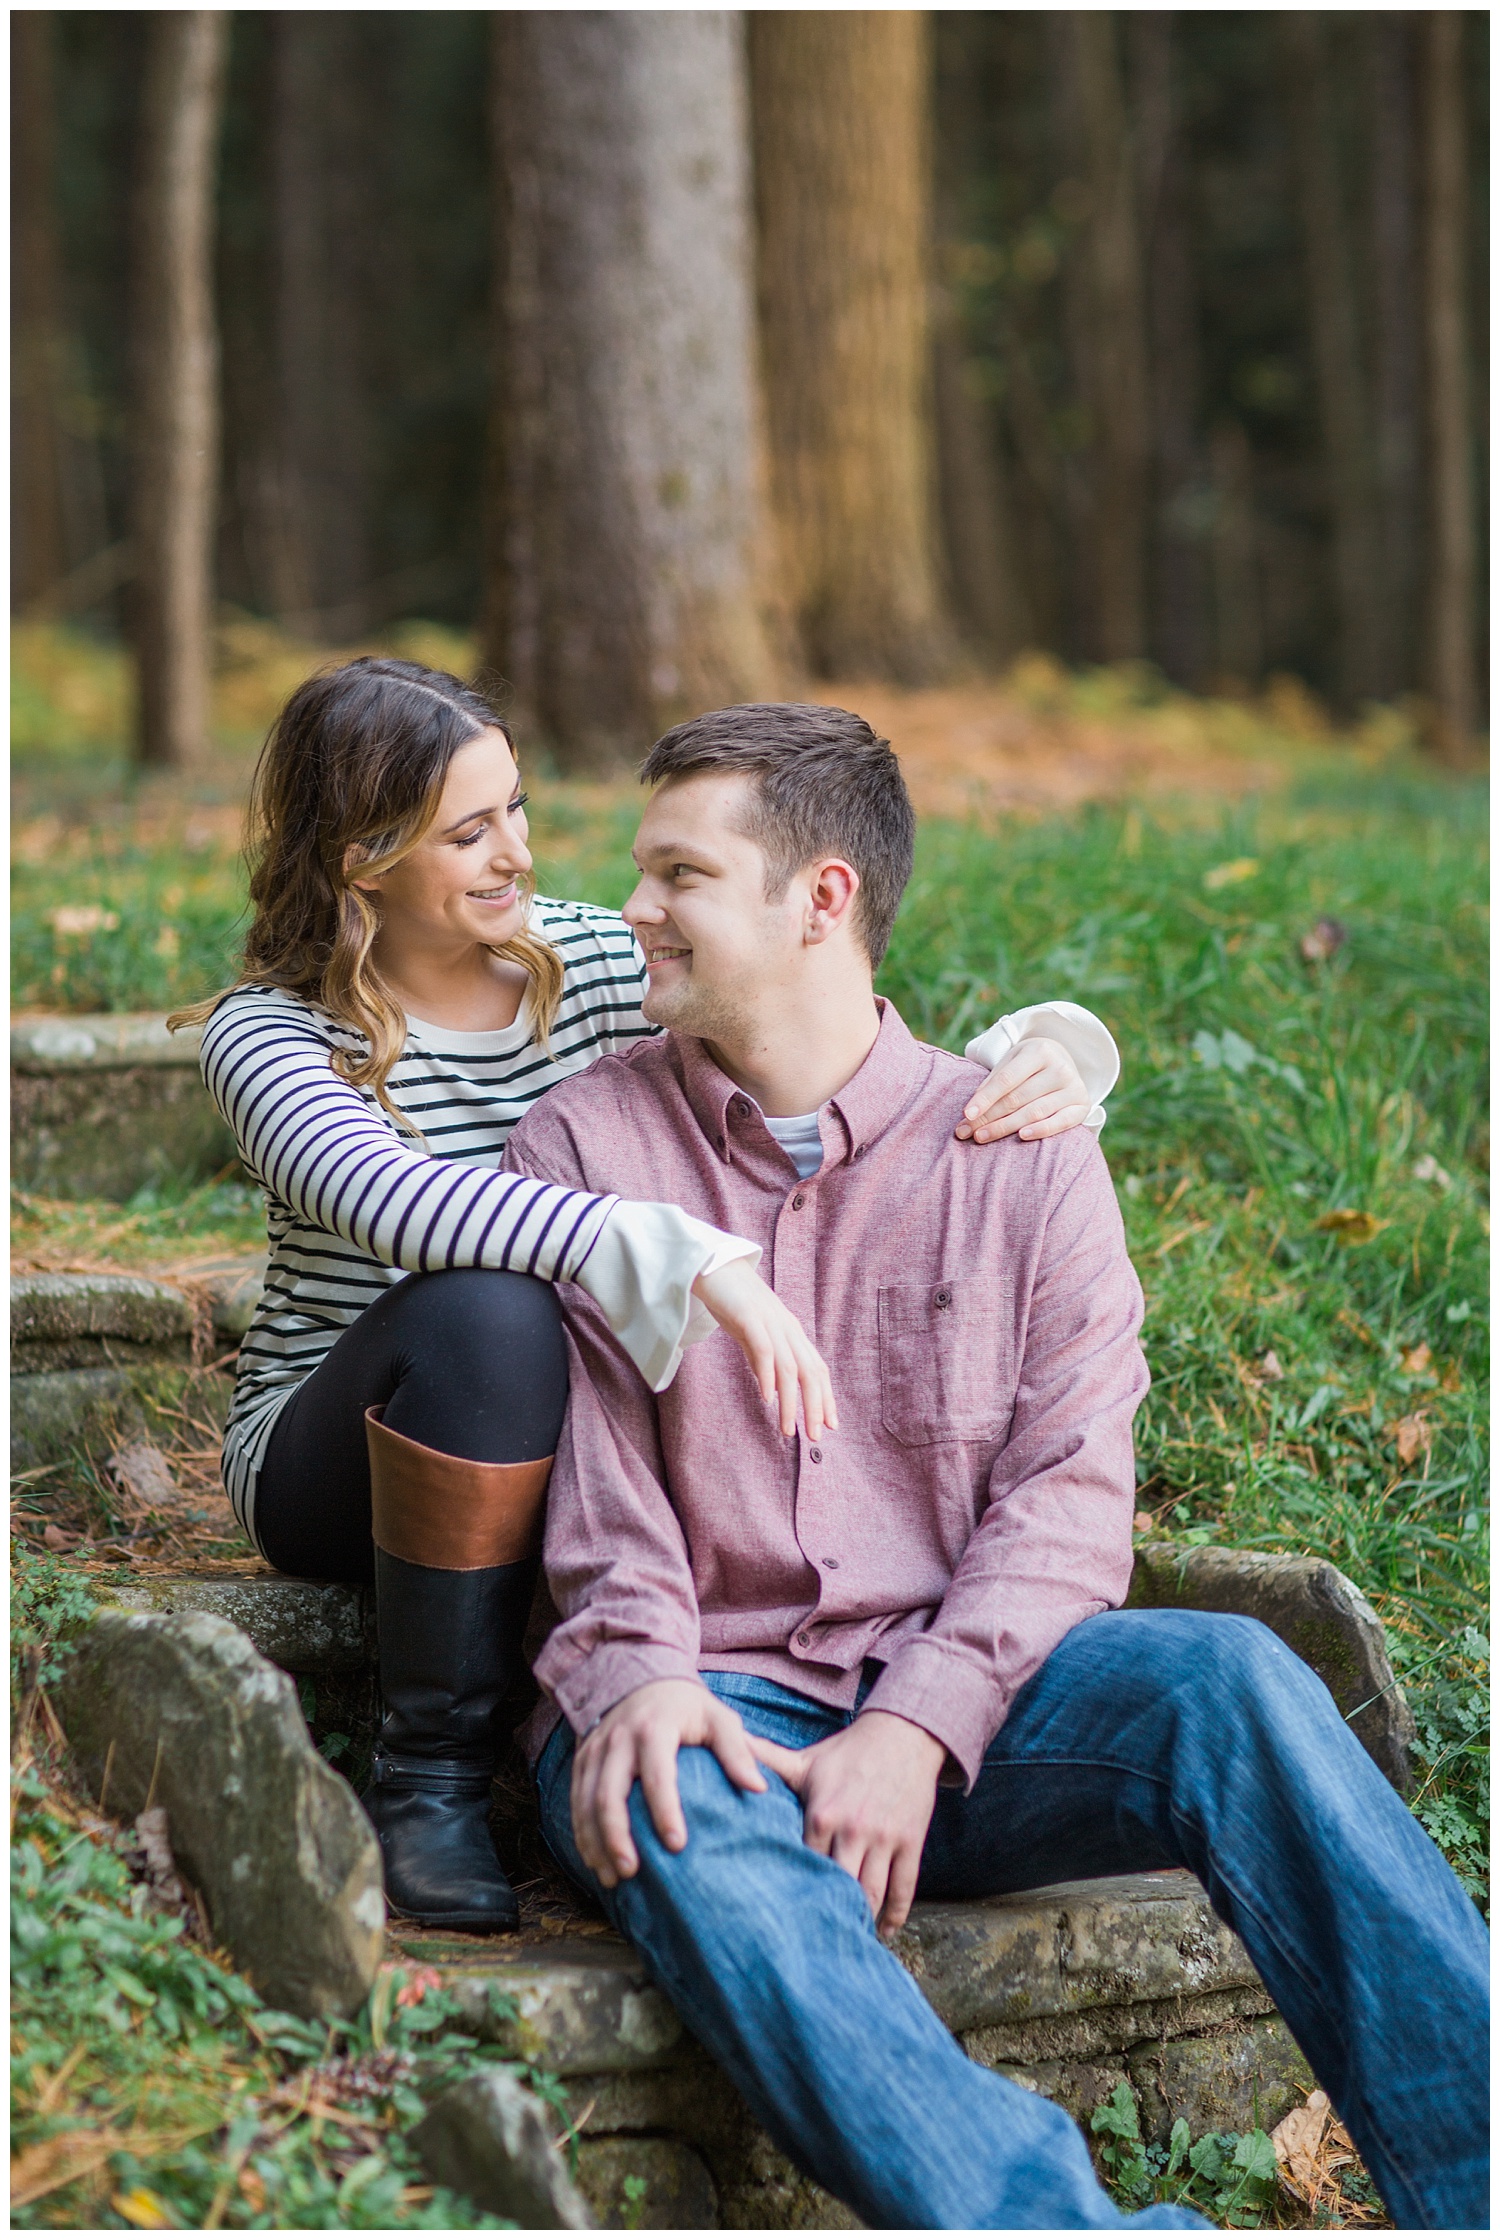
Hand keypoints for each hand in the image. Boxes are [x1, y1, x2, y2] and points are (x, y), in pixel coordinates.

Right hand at [571, 1678, 766, 1887]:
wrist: (642, 1678)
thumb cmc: (687, 1707)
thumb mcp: (717, 1717)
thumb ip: (738, 1750)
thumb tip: (758, 1787)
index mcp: (654, 1728)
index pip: (657, 1774)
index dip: (665, 1811)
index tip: (678, 1845)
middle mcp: (618, 1738)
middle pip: (609, 1794)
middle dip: (617, 1836)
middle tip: (632, 1872)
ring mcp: (595, 1750)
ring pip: (586, 1802)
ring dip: (595, 1842)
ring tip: (613, 1878)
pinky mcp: (582, 1760)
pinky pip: (576, 1801)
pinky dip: (582, 1833)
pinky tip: (596, 1862)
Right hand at [692, 1259, 837, 1438]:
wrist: (712, 1265)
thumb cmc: (732, 1300)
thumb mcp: (752, 1334)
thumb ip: (763, 1358)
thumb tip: (773, 1386)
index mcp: (791, 1332)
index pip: (817, 1369)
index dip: (826, 1397)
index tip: (830, 1425)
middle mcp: (787, 1328)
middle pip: (810, 1372)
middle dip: (815, 1407)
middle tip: (814, 1436)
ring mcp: (770, 1322)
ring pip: (789, 1367)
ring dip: (791, 1402)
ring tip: (787, 1429)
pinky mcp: (749, 1316)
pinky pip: (764, 1350)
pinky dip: (768, 1376)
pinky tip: (767, 1399)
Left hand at [751, 1710, 945, 1933]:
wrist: (902, 1734)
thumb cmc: (848, 1752)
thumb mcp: (806, 1760)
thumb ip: (766, 1760)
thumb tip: (730, 1748)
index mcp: (821, 1814)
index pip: (802, 1865)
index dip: (794, 1890)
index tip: (783, 1916)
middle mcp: (852, 1829)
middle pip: (838, 1886)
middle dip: (828, 1913)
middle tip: (814, 1941)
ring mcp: (884, 1837)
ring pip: (872, 1892)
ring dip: (862, 1919)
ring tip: (849, 1937)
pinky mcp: (910, 1840)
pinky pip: (904, 1886)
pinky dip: (896, 1915)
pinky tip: (885, 1930)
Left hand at [955, 1036, 1089, 1143]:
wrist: (1063, 1062)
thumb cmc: (1028, 1066)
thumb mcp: (1011, 1063)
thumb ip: (992, 1084)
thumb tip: (970, 1114)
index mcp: (1039, 1051)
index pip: (1006, 1079)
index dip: (985, 1098)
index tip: (966, 1114)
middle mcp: (1060, 1067)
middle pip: (1017, 1098)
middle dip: (989, 1117)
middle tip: (967, 1132)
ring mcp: (1074, 1087)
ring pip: (1035, 1112)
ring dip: (1006, 1127)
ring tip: (982, 1137)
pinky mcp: (1082, 1105)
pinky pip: (1061, 1122)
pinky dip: (1041, 1130)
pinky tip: (1022, 1137)